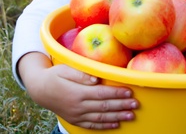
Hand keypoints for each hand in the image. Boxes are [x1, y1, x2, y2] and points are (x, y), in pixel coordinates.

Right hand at [18, 53, 138, 129]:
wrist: (40, 89)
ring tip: (131, 116)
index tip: (130, 92)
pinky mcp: (75, 120)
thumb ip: (81, 74)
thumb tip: (97, 78)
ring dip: (117, 117)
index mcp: (77, 92)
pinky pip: (92, 125)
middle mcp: (78, 106)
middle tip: (136, 105)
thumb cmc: (55, 75)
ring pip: (100, 118)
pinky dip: (104, 126)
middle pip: (104, 106)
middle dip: (121, 106)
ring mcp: (76, 115)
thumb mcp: (65, 69)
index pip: (102, 93)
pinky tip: (115, 124)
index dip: (117, 93)